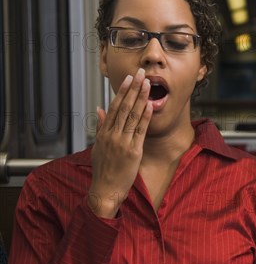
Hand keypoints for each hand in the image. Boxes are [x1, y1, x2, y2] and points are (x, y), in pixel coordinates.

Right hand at [88, 68, 152, 218]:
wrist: (105, 190)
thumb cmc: (103, 170)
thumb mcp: (98, 146)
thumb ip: (100, 126)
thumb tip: (99, 109)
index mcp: (104, 133)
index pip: (114, 107)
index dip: (122, 91)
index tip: (129, 78)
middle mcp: (112, 135)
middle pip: (123, 107)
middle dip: (133, 89)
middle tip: (141, 73)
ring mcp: (122, 143)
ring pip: (132, 116)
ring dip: (141, 98)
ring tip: (148, 84)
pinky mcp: (132, 151)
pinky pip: (140, 131)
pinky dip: (144, 117)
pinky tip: (150, 105)